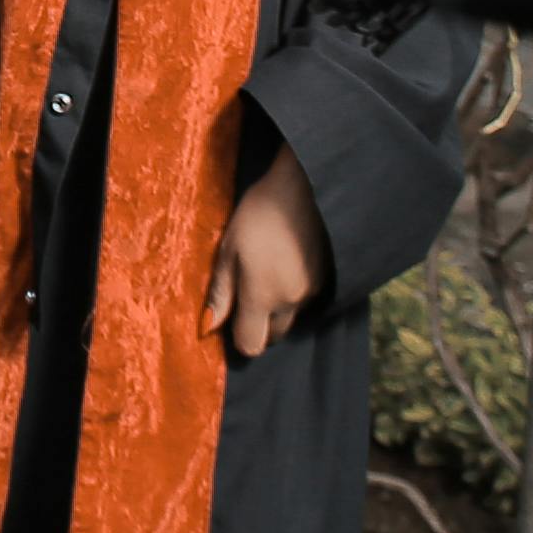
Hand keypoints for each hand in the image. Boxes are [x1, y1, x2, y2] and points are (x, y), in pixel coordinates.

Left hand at [204, 144, 331, 359]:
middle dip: (257, 325)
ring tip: (265, 272)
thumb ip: (220, 293)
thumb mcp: (228, 250)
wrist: (304, 188)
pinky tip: (284, 265)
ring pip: (289, 319)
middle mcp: (290, 302)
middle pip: (271, 337)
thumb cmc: (257, 214)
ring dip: (275, 310)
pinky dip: (292, 295)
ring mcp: (311, 293)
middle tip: (244, 293)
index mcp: (262, 296)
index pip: (251, 345)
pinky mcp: (325, 280)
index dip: (237, 337)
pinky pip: (303, 302)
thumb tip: (208, 328)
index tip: (229, 316)